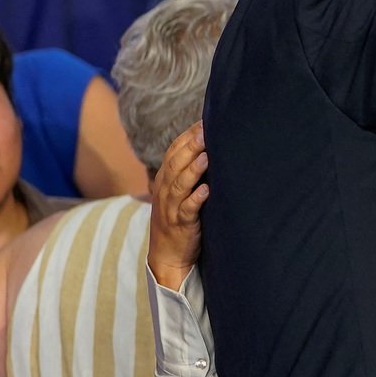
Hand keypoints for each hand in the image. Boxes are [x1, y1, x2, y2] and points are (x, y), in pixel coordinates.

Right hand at [148, 122, 208, 289]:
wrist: (167, 255)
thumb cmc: (179, 217)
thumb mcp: (179, 191)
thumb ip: (188, 170)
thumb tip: (210, 145)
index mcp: (165, 179)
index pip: (173, 151)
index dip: (187, 136)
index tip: (204, 121)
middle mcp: (165, 190)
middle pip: (175, 164)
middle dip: (191, 147)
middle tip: (206, 131)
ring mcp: (171, 208)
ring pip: (179, 185)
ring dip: (192, 170)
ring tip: (206, 157)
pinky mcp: (181, 224)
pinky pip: (187, 210)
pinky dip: (195, 199)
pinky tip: (206, 191)